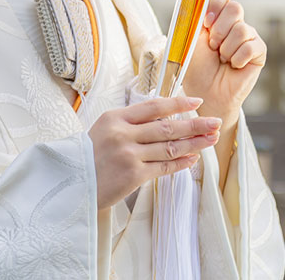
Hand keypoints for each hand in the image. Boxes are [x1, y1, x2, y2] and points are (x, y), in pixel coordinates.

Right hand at [88, 96, 221, 209]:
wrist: (70, 182)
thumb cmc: (88, 155)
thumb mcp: (104, 128)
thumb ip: (130, 122)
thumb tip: (164, 118)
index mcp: (115, 117)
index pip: (153, 106)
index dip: (177, 103)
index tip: (196, 102)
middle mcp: (123, 133)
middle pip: (167, 126)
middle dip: (194, 124)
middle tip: (214, 122)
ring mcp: (129, 154)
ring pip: (170, 146)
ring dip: (194, 143)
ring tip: (210, 139)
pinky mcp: (133, 175)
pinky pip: (164, 166)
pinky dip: (181, 162)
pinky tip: (193, 158)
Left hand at [182, 0, 265, 117]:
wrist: (204, 91)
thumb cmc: (195, 64)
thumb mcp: (190, 36)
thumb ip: (196, 13)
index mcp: (216, 12)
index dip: (217, 0)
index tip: (206, 20)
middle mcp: (234, 20)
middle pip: (235, 8)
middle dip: (219, 30)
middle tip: (212, 45)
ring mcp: (248, 34)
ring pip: (241, 29)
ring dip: (225, 48)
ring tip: (221, 58)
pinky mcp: (259, 51)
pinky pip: (250, 46)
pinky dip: (237, 58)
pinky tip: (233, 66)